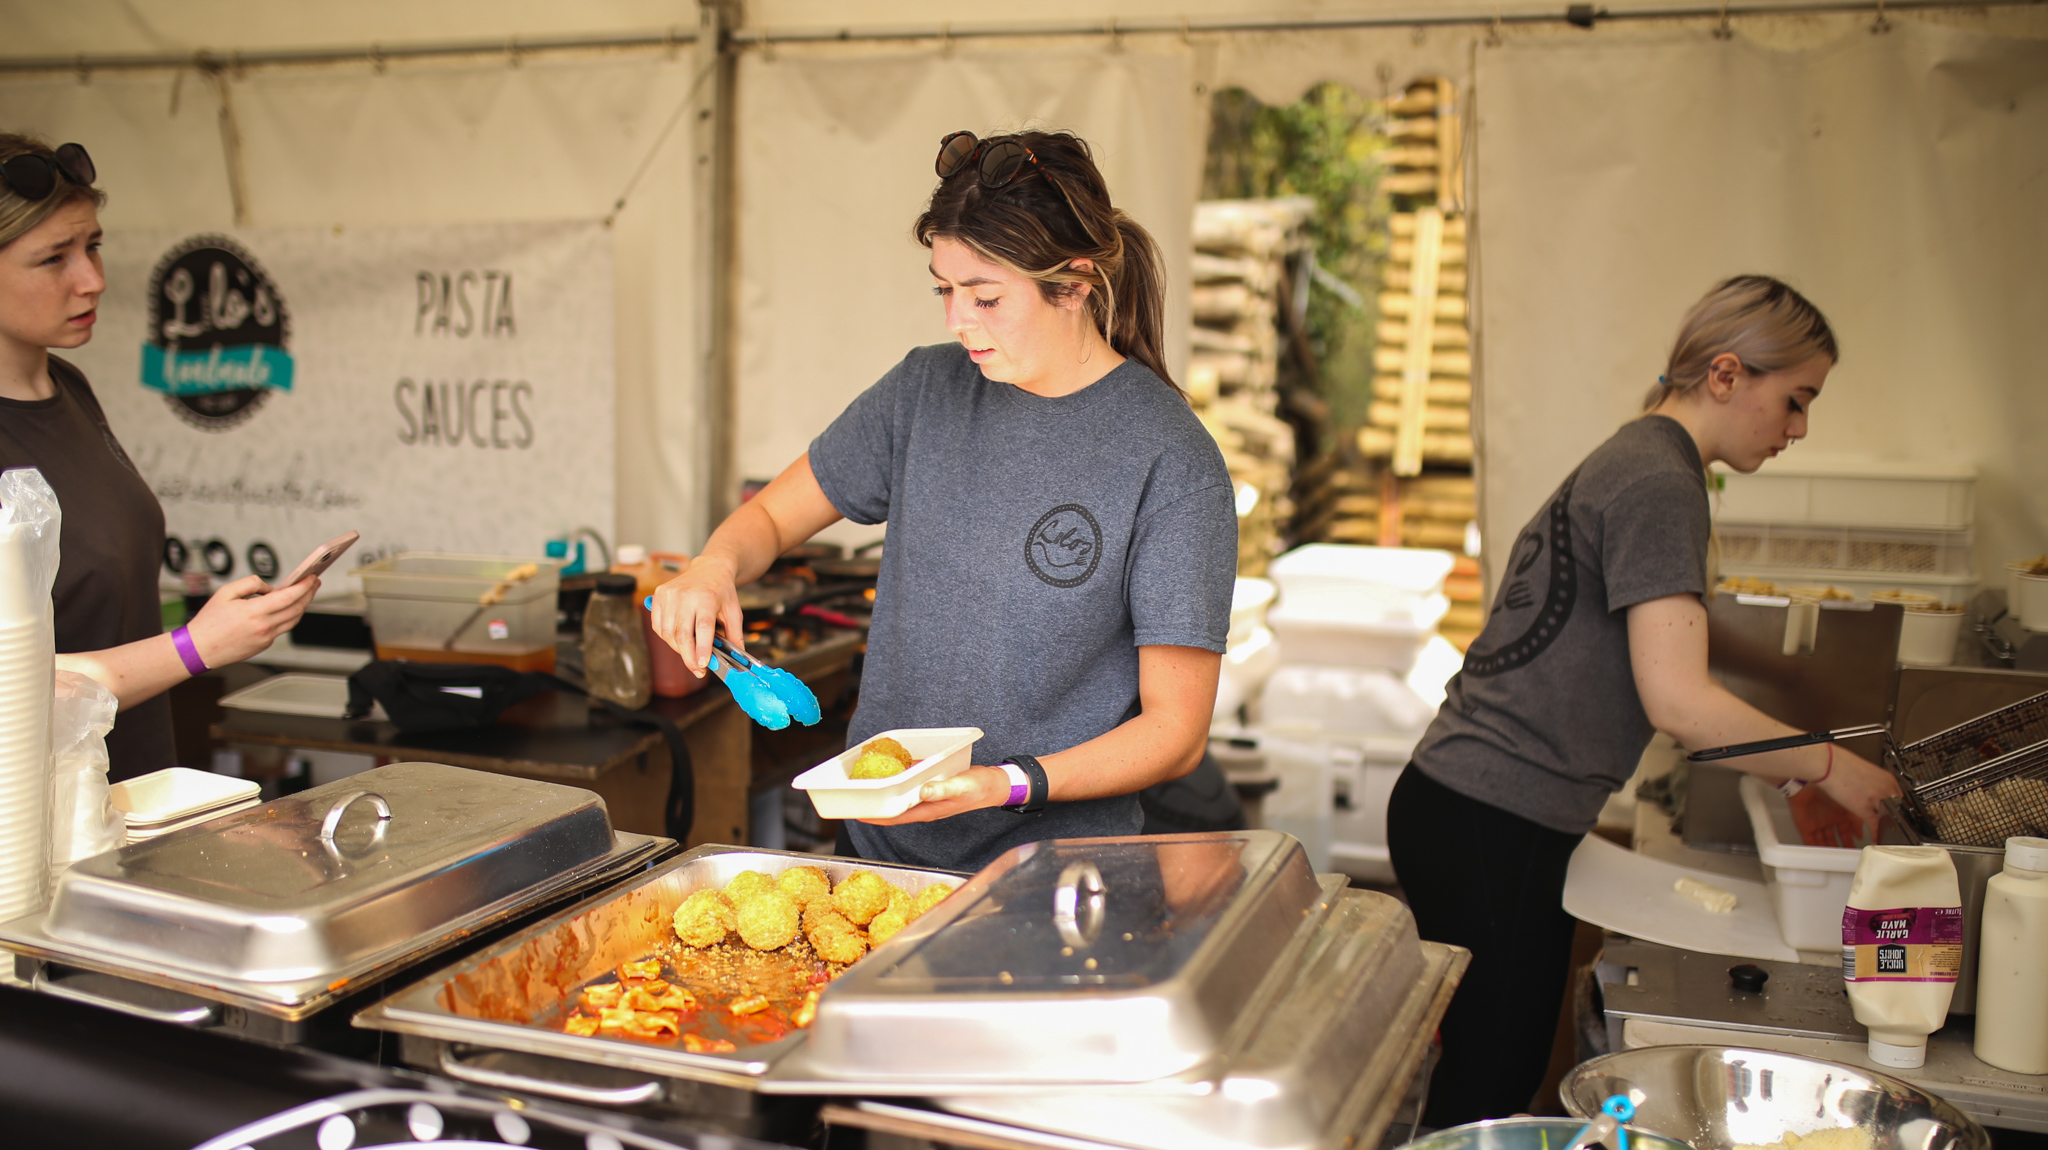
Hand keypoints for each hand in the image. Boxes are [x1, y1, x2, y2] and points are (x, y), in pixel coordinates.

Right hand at [185, 574, 319, 667]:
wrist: (199, 648)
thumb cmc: (209, 621)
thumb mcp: (226, 592)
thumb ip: (251, 584)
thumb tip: (270, 587)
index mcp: (255, 612)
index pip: (289, 597)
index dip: (304, 586)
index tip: (311, 577)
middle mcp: (264, 627)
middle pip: (297, 608)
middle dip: (309, 593)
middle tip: (314, 582)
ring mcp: (266, 638)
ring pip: (293, 620)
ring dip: (302, 605)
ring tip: (305, 594)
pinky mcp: (264, 645)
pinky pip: (282, 629)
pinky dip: (288, 617)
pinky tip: (288, 608)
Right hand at [648, 556, 741, 677]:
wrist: (709, 568)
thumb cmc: (722, 591)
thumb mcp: (734, 612)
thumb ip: (735, 636)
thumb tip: (736, 661)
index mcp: (707, 597)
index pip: (703, 626)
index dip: (702, 648)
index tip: (702, 665)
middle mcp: (685, 594)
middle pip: (682, 633)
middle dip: (688, 657)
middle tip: (697, 670)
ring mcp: (669, 594)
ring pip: (668, 633)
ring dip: (678, 649)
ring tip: (690, 653)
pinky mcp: (659, 595)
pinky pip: (658, 626)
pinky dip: (667, 638)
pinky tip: (679, 640)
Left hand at [856, 766, 1007, 824]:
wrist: (995, 785)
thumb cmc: (979, 787)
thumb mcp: (961, 786)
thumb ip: (942, 789)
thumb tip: (922, 791)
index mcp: (928, 810)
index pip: (895, 817)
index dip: (875, 816)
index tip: (856, 813)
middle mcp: (924, 806)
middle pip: (893, 809)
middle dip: (875, 804)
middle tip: (855, 794)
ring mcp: (927, 798)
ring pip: (900, 797)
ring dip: (885, 791)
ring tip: (868, 780)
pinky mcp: (931, 788)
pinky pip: (910, 785)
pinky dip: (900, 779)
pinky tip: (893, 767)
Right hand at [1817, 747, 1902, 836]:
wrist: (1827, 763)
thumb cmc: (1839, 763)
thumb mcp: (1865, 772)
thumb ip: (1873, 783)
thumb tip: (1873, 790)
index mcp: (1888, 779)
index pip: (1899, 798)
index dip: (1895, 807)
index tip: (1892, 812)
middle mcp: (1886, 789)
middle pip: (1896, 809)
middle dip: (1892, 817)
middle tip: (1888, 823)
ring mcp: (1877, 799)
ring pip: (1888, 818)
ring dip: (1886, 827)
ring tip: (1885, 832)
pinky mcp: (1865, 809)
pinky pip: (1875, 825)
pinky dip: (1875, 833)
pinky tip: (1875, 837)